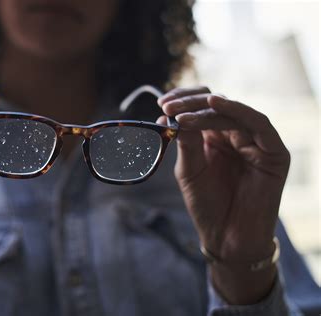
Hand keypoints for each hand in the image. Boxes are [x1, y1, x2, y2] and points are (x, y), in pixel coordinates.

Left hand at [157, 87, 289, 302]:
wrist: (226, 237)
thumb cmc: (207, 205)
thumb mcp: (189, 170)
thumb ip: (185, 142)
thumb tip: (170, 114)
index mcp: (216, 138)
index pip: (202, 108)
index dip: (183, 100)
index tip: (162, 103)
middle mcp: (237, 136)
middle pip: (216, 104)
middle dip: (190, 103)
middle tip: (169, 106)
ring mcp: (257, 142)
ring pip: (233, 112)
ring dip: (206, 108)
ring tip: (182, 114)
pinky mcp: (274, 152)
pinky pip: (258, 123)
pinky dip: (237, 110)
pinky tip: (215, 104)